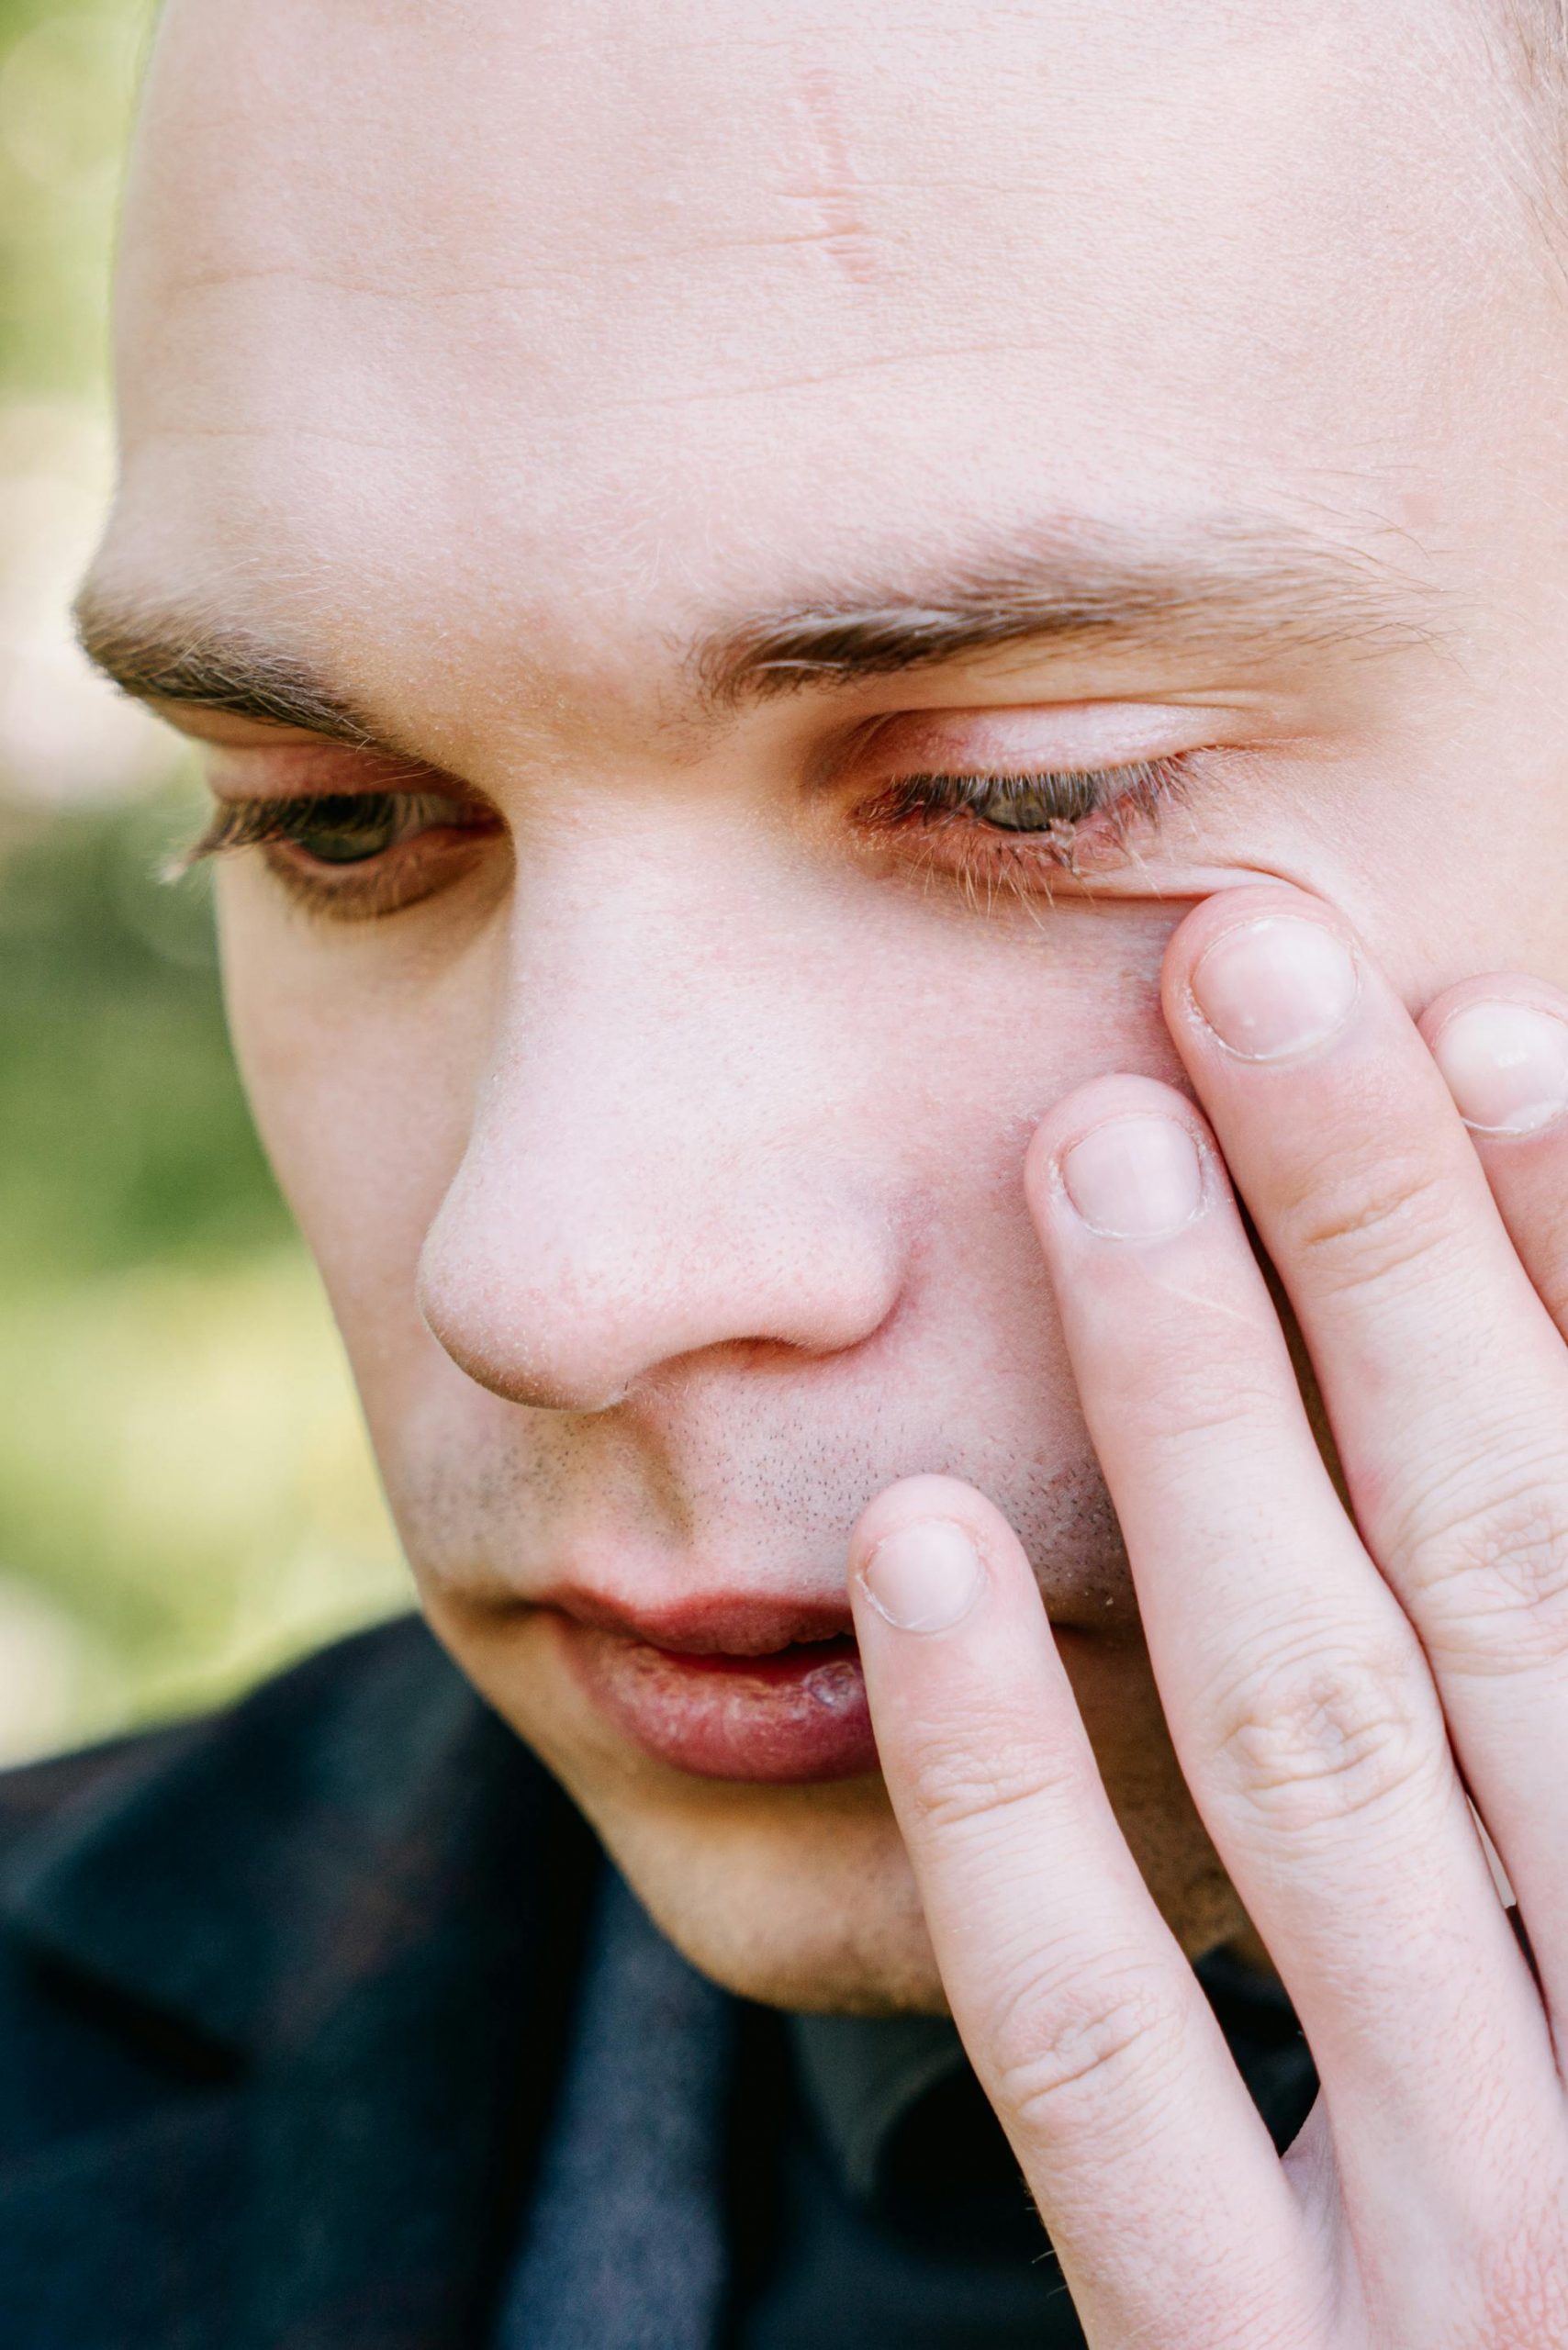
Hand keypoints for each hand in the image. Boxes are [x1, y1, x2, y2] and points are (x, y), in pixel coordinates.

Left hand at [848, 882, 1567, 2347]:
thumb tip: (1539, 1405)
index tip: (1488, 1022)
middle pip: (1500, 1572)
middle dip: (1386, 1250)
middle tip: (1255, 972)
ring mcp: (1468, 2245)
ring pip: (1307, 1749)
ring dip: (1203, 1426)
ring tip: (1095, 1158)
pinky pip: (1104, 2061)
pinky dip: (1009, 1796)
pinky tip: (914, 1550)